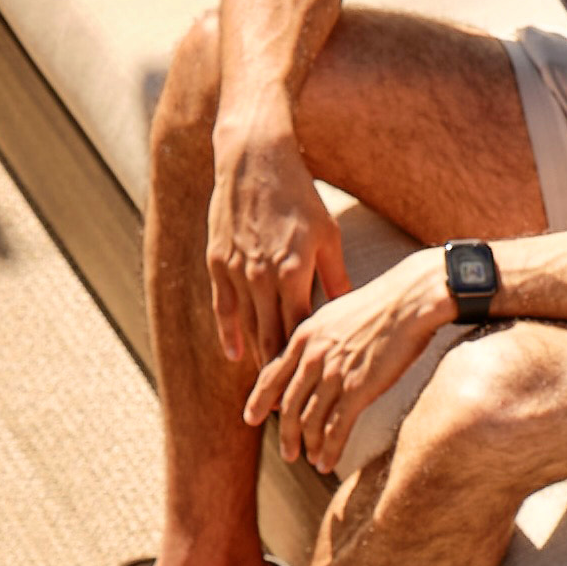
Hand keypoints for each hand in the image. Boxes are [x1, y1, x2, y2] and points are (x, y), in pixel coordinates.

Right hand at [206, 119, 351, 374]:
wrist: (253, 159)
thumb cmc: (299, 195)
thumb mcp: (327, 235)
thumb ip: (336, 277)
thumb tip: (348, 311)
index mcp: (294, 272)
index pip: (301, 331)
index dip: (306, 364)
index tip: (316, 389)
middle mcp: (262, 276)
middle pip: (271, 337)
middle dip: (281, 374)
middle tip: (290, 406)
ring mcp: (236, 270)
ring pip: (247, 326)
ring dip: (257, 358)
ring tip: (267, 390)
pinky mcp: (217, 261)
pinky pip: (222, 307)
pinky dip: (229, 333)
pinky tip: (235, 355)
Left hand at [245, 255, 451, 470]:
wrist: (412, 299)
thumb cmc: (384, 302)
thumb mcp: (338, 313)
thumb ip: (320, 336)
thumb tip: (314, 353)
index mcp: (305, 335)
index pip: (271, 374)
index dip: (260, 399)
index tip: (251, 417)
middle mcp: (312, 357)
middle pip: (288, 404)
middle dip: (285, 432)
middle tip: (286, 452)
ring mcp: (333, 374)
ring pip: (310, 420)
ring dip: (308, 445)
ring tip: (310, 460)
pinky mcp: (358, 390)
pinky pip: (335, 429)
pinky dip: (329, 450)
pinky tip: (327, 464)